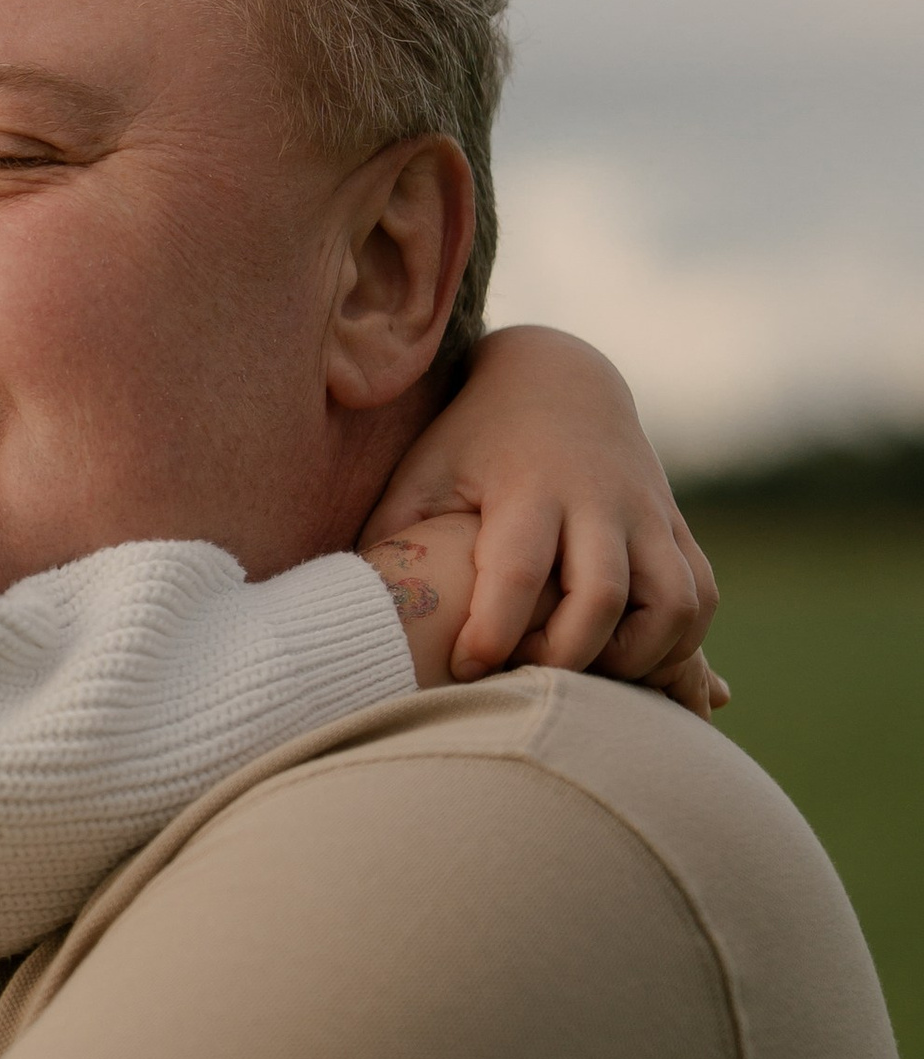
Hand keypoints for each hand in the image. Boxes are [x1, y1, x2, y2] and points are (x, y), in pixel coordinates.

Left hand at [368, 325, 722, 695]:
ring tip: (584, 676)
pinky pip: (699, 598)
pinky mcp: (676, 528)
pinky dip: (678, 642)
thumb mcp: (425, 471)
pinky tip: (629, 661)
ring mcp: (647, 515)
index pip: (518, 571)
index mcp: (529, 488)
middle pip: (602, 596)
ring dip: (638, 658)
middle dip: (567, 657)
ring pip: (674, 604)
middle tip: (525, 679)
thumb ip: (394, 536)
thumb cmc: (473, 440)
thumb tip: (358, 611)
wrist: (561, 379)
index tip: (465, 669)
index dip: (494, 631)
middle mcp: (598, 501)